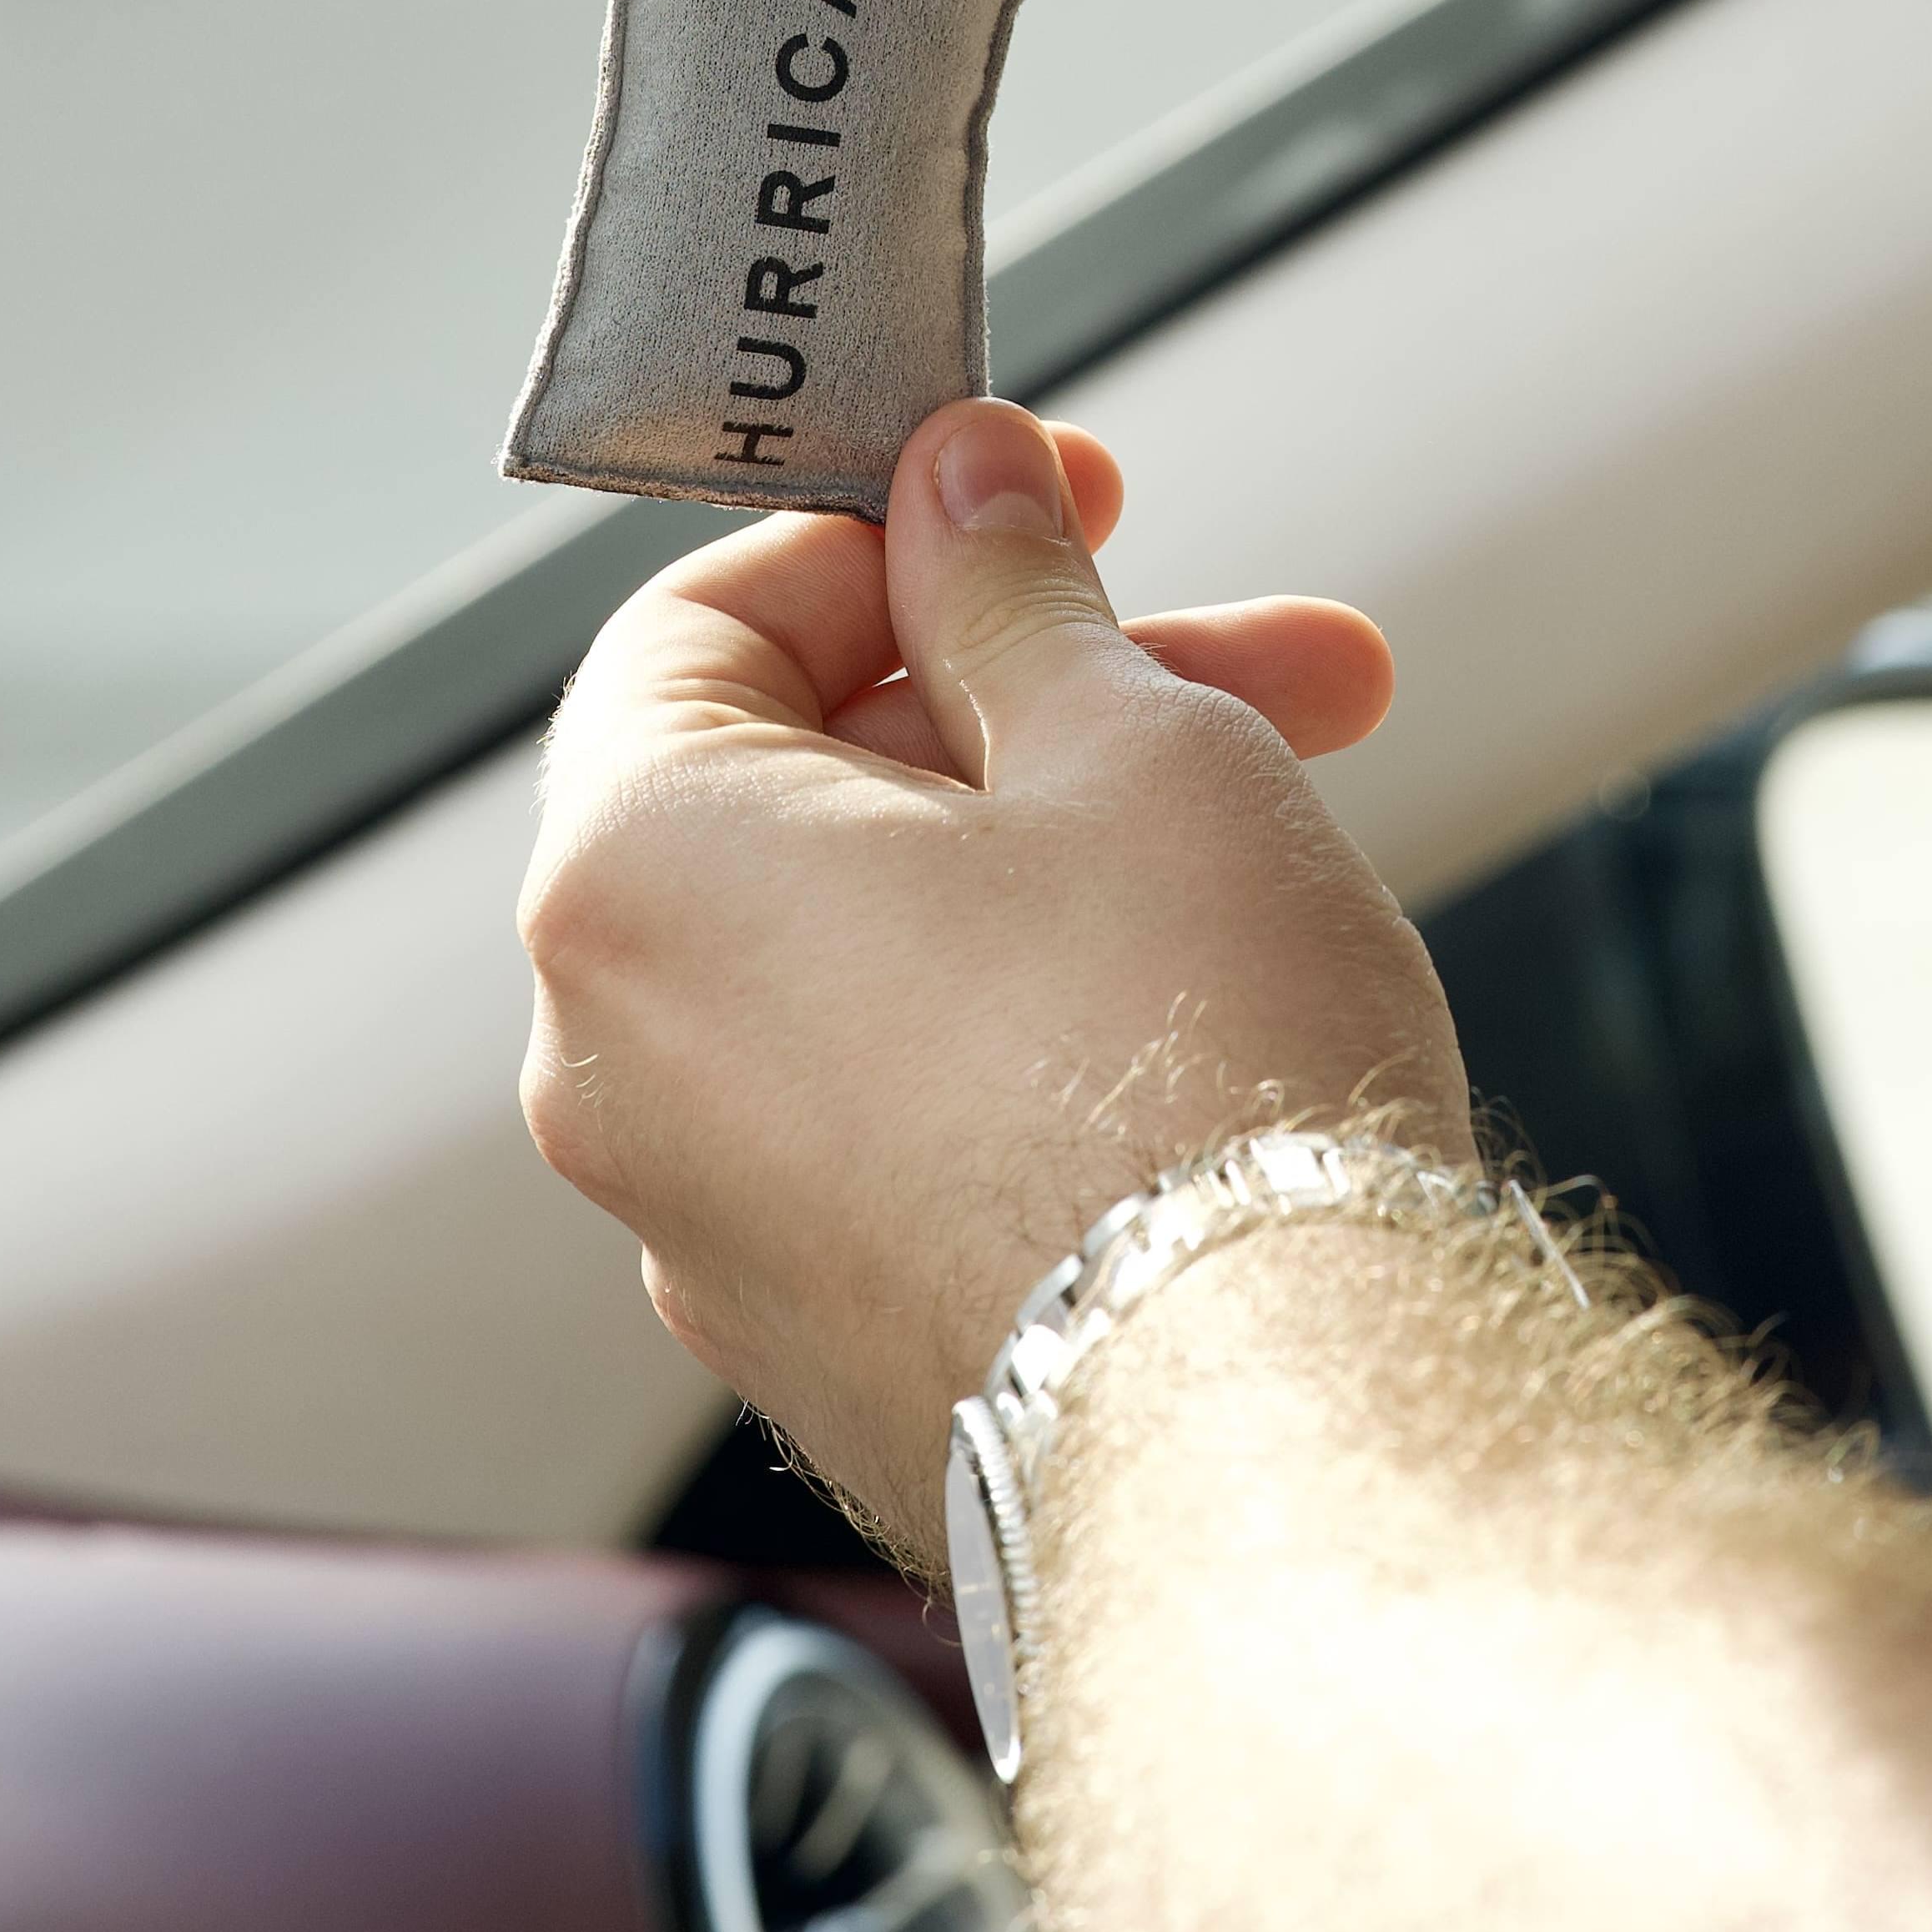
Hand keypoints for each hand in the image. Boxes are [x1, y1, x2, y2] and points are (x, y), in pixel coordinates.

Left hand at [517, 399, 1462, 1544]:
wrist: (1281, 1449)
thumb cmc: (1193, 1077)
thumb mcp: (1126, 741)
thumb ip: (1013, 593)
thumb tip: (957, 482)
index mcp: (636, 878)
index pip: (712, 616)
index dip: (903, 530)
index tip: (1054, 500)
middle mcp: (624, 1064)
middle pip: (825, 788)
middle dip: (1059, 696)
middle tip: (1273, 661)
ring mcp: (717, 1226)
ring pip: (885, 951)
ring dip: (1080, 848)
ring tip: (1307, 807)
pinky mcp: (830, 1341)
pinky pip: (903, 1108)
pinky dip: (1037, 1019)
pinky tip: (1224, 997)